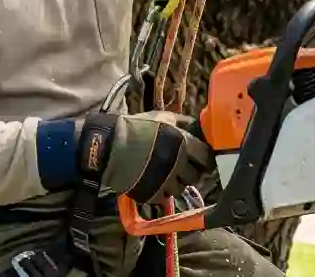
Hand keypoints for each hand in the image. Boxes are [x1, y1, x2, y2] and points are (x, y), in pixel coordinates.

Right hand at [87, 110, 211, 204]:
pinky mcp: (153, 194)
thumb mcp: (161, 117)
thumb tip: (198, 126)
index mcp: (183, 143)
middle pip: (195, 175)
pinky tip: (156, 181)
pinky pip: (165, 197)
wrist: (109, 146)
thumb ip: (182, 122)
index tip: (200, 157)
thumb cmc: (136, 128)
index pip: (205, 156)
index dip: (204, 157)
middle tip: (182, 166)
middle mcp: (178, 164)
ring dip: (177, 182)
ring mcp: (166, 181)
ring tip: (167, 174)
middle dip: (190, 170)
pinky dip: (163, 191)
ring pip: (181, 188)